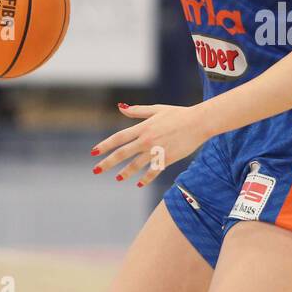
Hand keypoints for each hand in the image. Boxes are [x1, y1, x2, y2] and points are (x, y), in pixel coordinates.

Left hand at [90, 102, 211, 186]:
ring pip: (136, 165)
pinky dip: (145, 178)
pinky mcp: (167, 159)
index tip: (93, 152)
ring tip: (118, 178)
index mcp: (143, 127)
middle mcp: (147, 140)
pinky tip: (139, 184)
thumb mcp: (156, 109)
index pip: (119, 138)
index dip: (104, 145)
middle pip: (122, 153)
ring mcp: (157, 151)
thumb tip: (120, 107)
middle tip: (96, 170)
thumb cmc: (178, 114)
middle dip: (107, 162)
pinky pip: (153, 171)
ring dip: (125, 173)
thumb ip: (137, 111)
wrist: (198, 122)